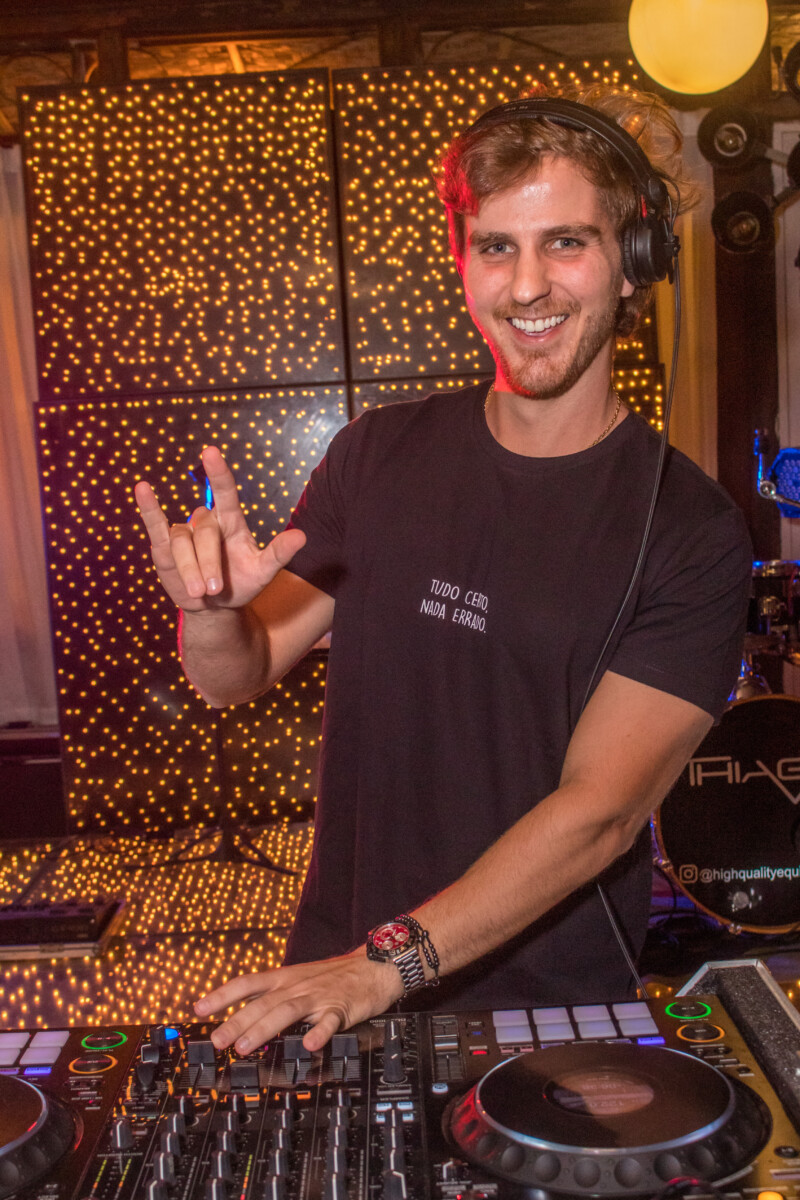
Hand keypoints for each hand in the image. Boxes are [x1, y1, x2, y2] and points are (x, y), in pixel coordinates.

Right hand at [134, 446, 305, 612]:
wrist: (213, 607)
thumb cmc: (239, 584)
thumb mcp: (262, 572)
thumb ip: (278, 554)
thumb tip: (302, 537)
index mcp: (231, 522)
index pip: (225, 492)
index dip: (218, 473)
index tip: (210, 451)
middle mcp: (207, 522)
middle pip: (204, 534)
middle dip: (208, 563)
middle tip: (214, 590)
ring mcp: (184, 533)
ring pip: (182, 545)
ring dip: (190, 570)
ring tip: (200, 593)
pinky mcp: (163, 546)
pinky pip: (154, 524)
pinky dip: (148, 507)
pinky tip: (142, 488)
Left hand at [194, 951, 403, 1052]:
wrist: (374, 966)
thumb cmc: (333, 977)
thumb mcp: (298, 980)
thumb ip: (272, 997)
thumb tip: (240, 1015)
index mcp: (284, 978)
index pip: (246, 984)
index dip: (222, 996)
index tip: (198, 1009)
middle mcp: (297, 986)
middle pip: (263, 1003)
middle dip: (237, 1021)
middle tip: (216, 1040)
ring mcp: (319, 996)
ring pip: (288, 1011)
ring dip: (264, 1028)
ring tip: (245, 1046)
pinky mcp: (342, 1008)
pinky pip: (329, 1021)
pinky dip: (319, 1032)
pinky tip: (309, 1045)